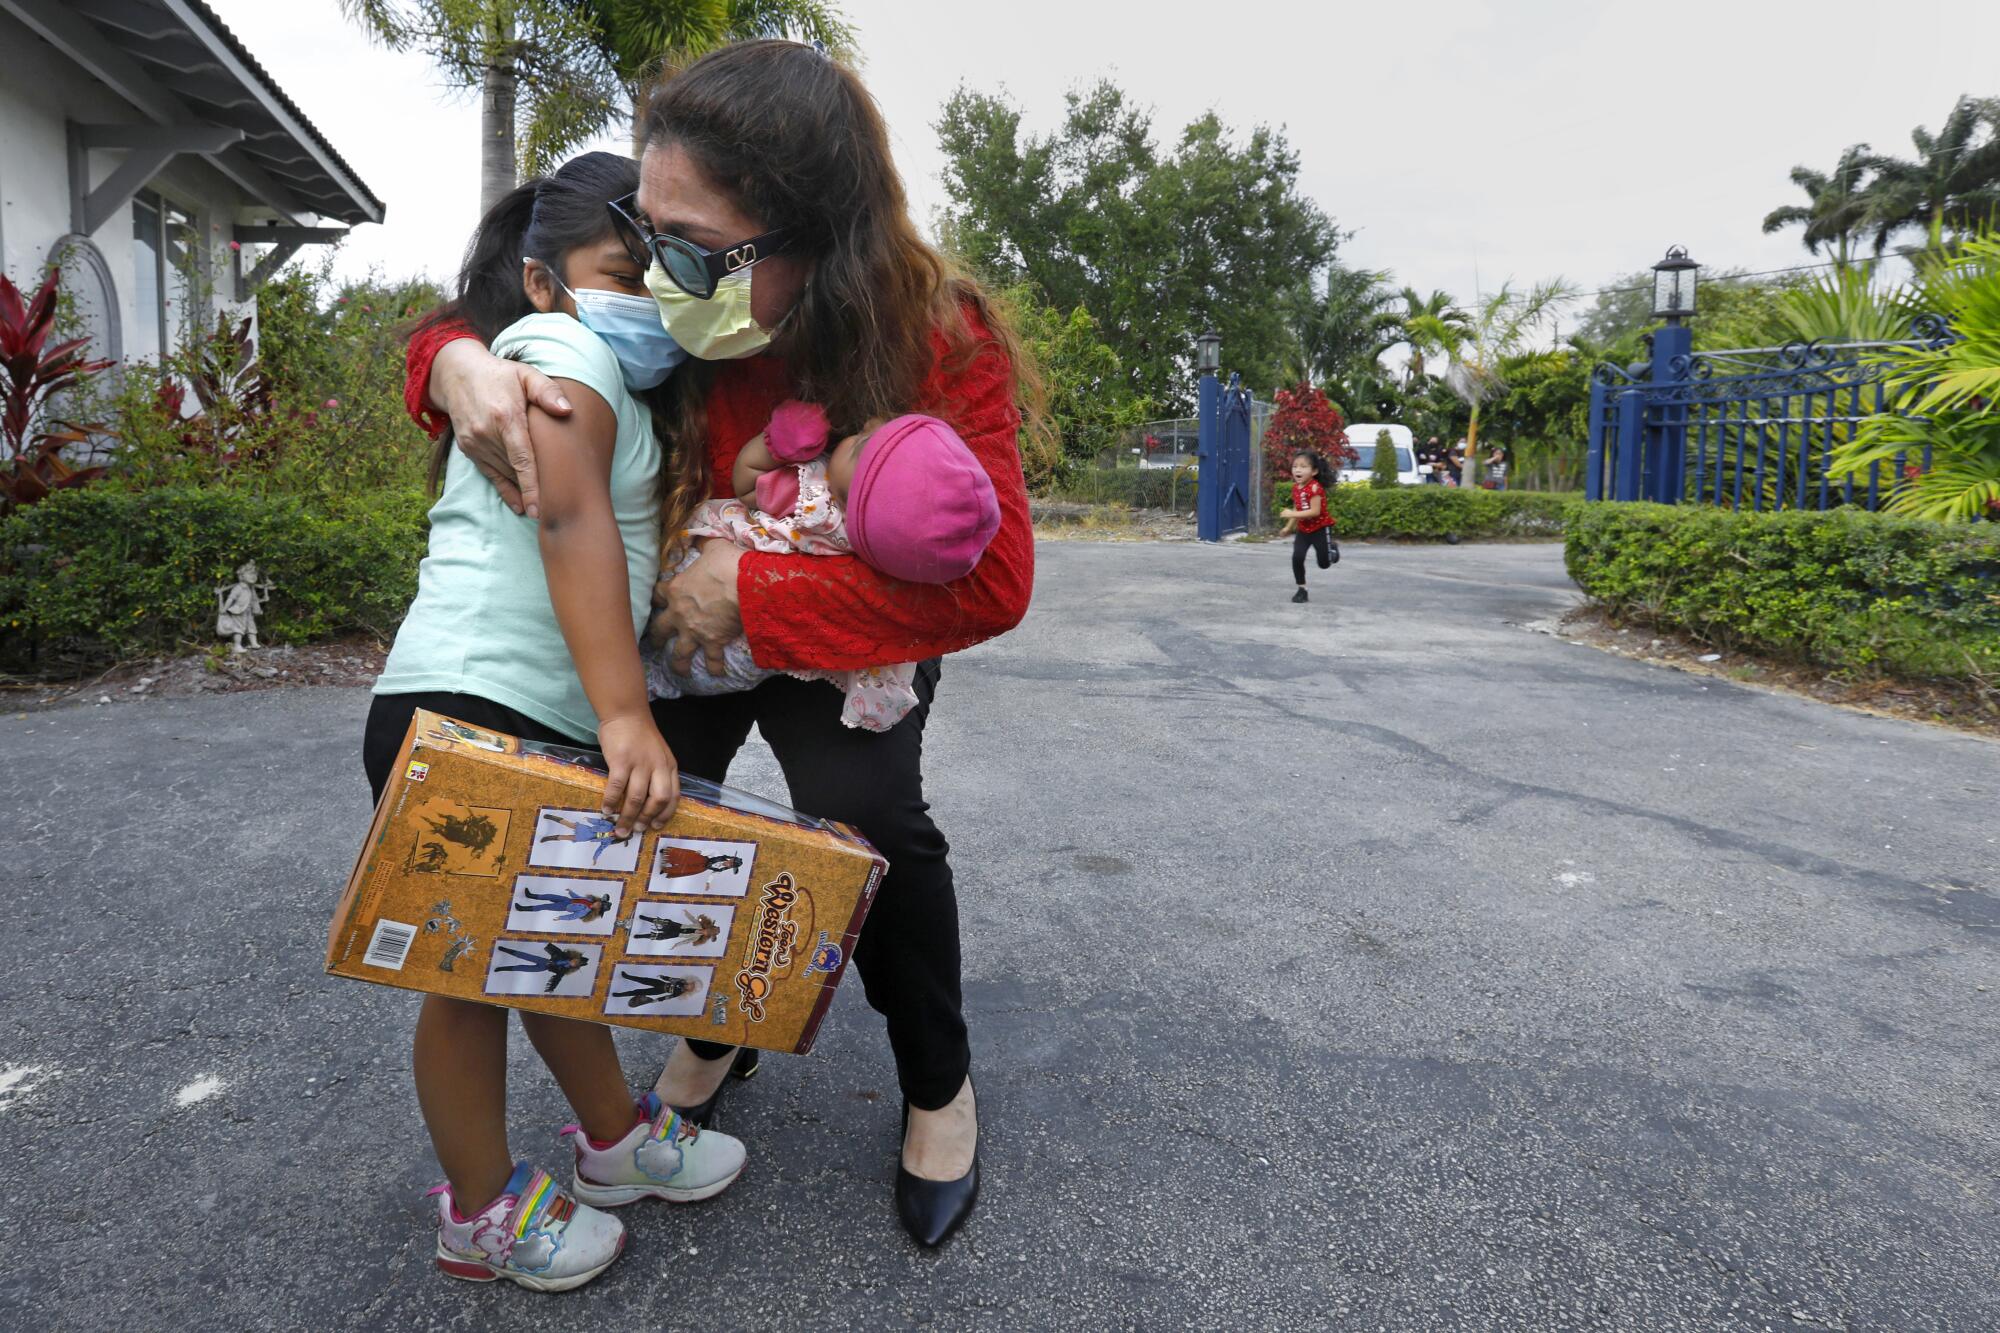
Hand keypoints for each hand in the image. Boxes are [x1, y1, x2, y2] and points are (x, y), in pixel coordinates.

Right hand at [432, 339, 572, 518]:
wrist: (457, 373)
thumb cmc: (499, 375)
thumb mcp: (525, 374)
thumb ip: (547, 391)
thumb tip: (566, 410)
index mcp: (505, 417)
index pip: (522, 458)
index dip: (532, 485)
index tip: (541, 507)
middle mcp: (486, 433)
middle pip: (515, 470)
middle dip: (534, 491)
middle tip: (557, 511)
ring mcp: (475, 443)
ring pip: (504, 474)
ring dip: (522, 491)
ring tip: (544, 510)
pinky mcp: (469, 449)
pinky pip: (490, 474)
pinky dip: (505, 490)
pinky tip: (520, 505)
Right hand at [596, 713, 678, 835]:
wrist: (626, 713)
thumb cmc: (640, 735)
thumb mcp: (658, 754)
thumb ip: (657, 774)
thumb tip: (647, 802)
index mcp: (669, 766)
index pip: (674, 796)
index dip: (665, 814)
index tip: (656, 826)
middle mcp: (658, 766)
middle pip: (658, 800)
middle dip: (647, 819)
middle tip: (637, 830)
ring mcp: (640, 764)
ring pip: (637, 798)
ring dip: (628, 817)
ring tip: (620, 828)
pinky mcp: (621, 761)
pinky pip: (617, 787)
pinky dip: (611, 801)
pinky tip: (606, 810)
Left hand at [648, 543, 743, 678]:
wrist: (744, 584)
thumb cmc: (727, 563)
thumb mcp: (712, 547)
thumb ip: (703, 545)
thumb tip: (701, 538)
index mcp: (676, 589)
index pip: (658, 594)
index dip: (657, 597)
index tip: (658, 600)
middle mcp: (679, 613)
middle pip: (660, 629)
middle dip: (657, 637)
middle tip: (655, 644)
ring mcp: (694, 631)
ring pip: (680, 653)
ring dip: (678, 663)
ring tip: (679, 671)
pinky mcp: (713, 642)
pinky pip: (712, 660)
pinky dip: (715, 668)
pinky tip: (717, 675)